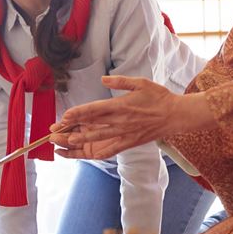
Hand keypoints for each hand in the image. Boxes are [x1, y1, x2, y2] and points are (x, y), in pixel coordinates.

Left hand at [51, 76, 213, 158]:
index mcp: (121, 105)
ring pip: (99, 138)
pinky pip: (112, 149)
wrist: (175, 115)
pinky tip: (88, 155)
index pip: (95, 109)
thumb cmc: (158, 97)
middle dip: (73, 128)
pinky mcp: (130, 142)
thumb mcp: (140, 83)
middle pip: (92, 125)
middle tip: (57, 131)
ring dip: (82, 140)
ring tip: (67, 142)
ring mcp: (125, 133)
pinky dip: (99, 153)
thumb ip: (120, 81)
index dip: (78, 113)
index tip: (64, 115)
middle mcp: (120, 121)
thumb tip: (103, 78)